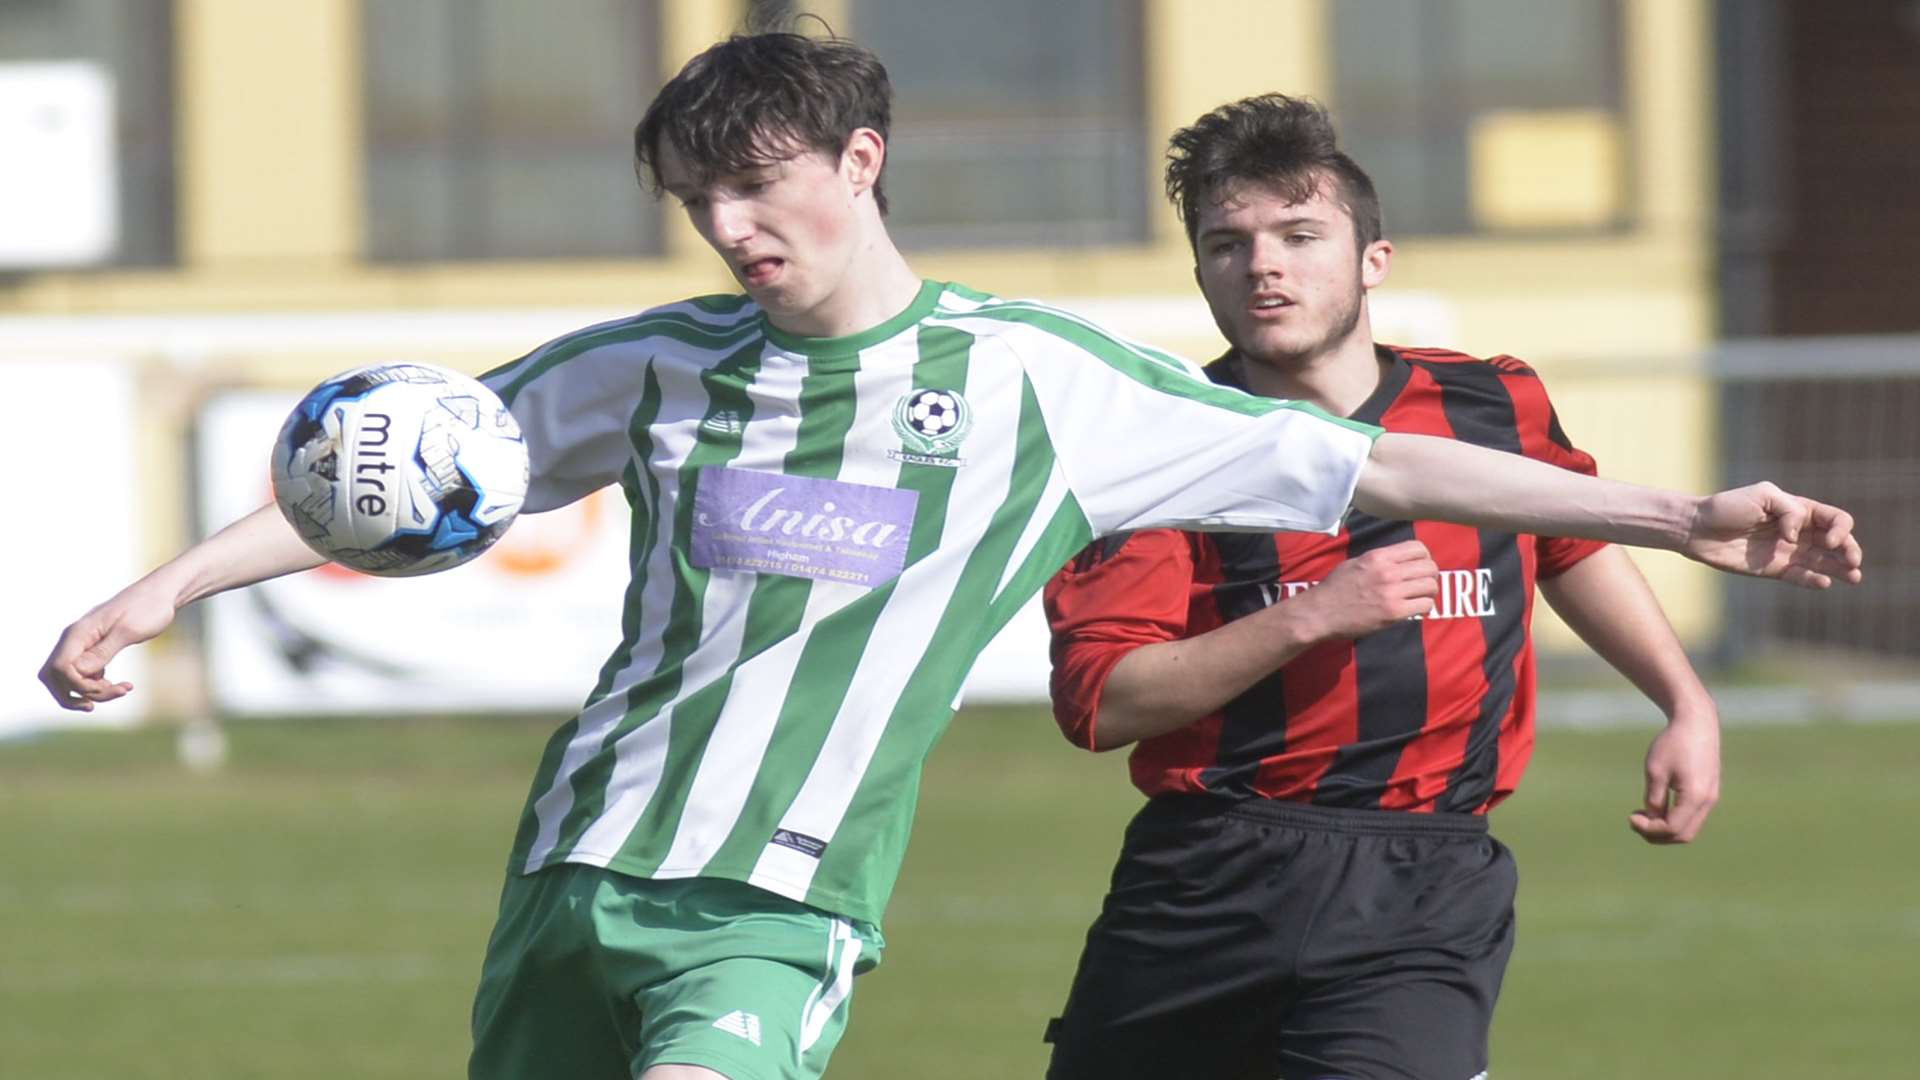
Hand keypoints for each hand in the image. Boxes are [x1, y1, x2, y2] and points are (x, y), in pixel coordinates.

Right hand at [38, 585, 178, 711]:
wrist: (161, 594)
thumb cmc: (147, 608)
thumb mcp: (128, 631)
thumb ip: (103, 651)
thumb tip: (78, 672)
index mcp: (78, 632)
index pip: (60, 668)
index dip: (78, 685)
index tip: (107, 685)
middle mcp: (75, 639)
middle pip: (55, 677)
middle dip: (77, 694)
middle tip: (110, 695)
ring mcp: (83, 645)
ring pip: (70, 678)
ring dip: (92, 692)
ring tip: (123, 689)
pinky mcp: (95, 650)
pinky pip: (85, 674)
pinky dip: (99, 685)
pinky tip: (122, 685)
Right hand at [1295, 540, 1438, 638]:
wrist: (1321, 612)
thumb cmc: (1334, 588)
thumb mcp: (1355, 563)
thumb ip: (1378, 560)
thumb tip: (1397, 561)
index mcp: (1378, 557)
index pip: (1418, 548)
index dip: (1424, 557)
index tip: (1419, 566)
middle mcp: (1388, 571)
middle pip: (1429, 567)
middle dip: (1430, 575)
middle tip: (1423, 584)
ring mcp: (1392, 592)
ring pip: (1430, 586)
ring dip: (1429, 592)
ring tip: (1420, 597)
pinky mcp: (1394, 612)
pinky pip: (1424, 605)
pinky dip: (1424, 608)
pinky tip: (1415, 610)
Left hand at [1628, 709, 1720, 843]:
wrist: (1696, 722)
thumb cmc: (1673, 743)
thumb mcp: (1655, 771)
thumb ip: (1653, 798)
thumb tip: (1651, 820)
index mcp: (1695, 797)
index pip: (1671, 828)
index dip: (1648, 829)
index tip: (1630, 817)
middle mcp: (1708, 801)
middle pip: (1683, 835)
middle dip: (1657, 834)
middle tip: (1634, 822)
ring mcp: (1711, 797)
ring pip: (1689, 828)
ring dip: (1665, 828)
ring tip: (1642, 815)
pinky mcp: (1709, 792)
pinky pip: (1692, 816)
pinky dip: (1674, 818)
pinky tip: (1656, 807)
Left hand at [1683, 482, 1862, 587]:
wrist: (1697, 528)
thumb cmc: (1727, 506)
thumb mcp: (1763, 495)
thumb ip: (1789, 510)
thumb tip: (1797, 537)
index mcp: (1800, 510)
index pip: (1835, 519)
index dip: (1840, 530)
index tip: (1826, 539)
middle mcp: (1798, 532)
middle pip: (1837, 543)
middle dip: (1850, 551)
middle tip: (1853, 562)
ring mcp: (1787, 552)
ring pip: (1823, 563)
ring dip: (1841, 570)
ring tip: (1854, 577)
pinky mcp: (1773, 569)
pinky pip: (1800, 577)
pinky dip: (1814, 580)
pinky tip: (1824, 583)